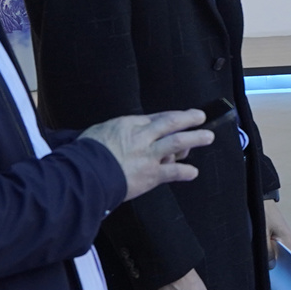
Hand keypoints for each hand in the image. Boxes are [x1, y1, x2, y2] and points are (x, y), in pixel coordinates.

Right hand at [81, 109, 212, 202]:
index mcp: (128, 125)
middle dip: (188, 118)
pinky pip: (174, 172)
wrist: (83, 174)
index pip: (156, 117)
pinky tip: (193, 173)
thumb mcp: (99, 133)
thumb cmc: (85, 154)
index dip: (172, 116)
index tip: (181, 115)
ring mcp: (148, 155)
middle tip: (200, 117)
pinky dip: (185, 172)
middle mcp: (142, 137)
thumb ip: (115, 133)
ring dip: (195, 139)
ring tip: (207, 137)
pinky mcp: (151, 174)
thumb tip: (118, 136)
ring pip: (178, 142)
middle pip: (171, 123)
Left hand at [263, 199, 290, 268]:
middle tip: (261, 270)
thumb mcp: (263, 232)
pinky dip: (266, 249)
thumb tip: (271, 266)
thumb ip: (267, 249)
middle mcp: (287, 239)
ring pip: (275, 251)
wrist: (261, 197)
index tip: (271, 277)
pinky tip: (258, 252)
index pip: (287, 261)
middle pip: (281, 257)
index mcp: (287, 240)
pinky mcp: (275, 233)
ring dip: (267, 255)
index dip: (279, 269)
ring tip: (258, 262)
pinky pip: (272, 246)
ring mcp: (281, 236)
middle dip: (271, 263)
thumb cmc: (264, 213)